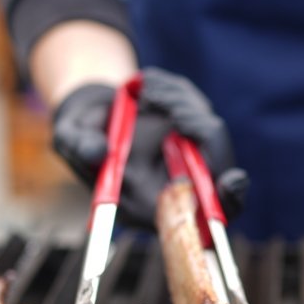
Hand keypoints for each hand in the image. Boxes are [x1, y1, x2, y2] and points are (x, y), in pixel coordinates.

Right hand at [51, 68, 248, 227]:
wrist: (91, 114)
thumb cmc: (80, 135)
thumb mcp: (71, 138)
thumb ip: (81, 146)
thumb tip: (98, 153)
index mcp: (154, 203)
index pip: (204, 215)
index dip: (222, 204)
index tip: (231, 181)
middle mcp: (179, 185)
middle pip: (217, 165)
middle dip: (197, 128)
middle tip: (167, 105)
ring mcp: (192, 158)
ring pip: (209, 130)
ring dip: (178, 102)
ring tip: (144, 92)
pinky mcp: (196, 131)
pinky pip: (199, 108)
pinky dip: (176, 92)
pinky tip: (148, 88)